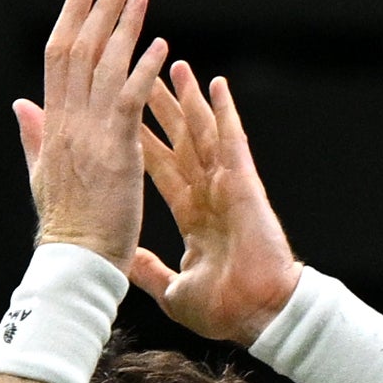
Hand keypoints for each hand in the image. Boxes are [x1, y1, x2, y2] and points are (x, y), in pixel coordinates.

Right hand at [12, 0, 163, 268]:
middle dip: (97, 9)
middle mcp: (68, 123)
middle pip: (78, 50)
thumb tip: (19, 105)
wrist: (74, 263)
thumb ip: (33, 135)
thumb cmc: (65, 229)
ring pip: (104, 66)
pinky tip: (160, 45)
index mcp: (52, 127)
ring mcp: (91, 135)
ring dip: (123, 26)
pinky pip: (130, 100)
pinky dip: (144, 69)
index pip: (57, 59)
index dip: (70, 19)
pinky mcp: (117, 151)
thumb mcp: (41, 174)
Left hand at [130, 61, 294, 348]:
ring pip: (202, 133)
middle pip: (178, 141)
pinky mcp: (244, 184)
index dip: (142, 142)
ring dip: (188, 100)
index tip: (124, 116)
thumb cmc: (225, 310)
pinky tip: (216, 83)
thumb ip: (148, 271)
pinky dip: (224, 111)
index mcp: (193, 217)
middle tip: (141, 75)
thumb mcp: (173, 291)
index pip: (160, 170)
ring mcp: (228, 187)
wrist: (259, 317)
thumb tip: (123, 258)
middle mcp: (209, 194)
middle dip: (159, 109)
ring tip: (174, 65)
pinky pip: (232, 140)